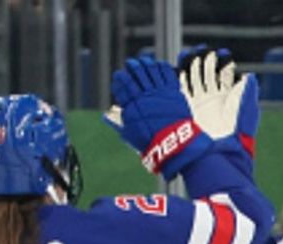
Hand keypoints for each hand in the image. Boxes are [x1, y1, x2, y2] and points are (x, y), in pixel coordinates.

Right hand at [102, 54, 210, 175]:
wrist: (174, 144)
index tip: (118, 76)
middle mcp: (146, 95)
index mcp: (133, 104)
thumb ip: (120, 122)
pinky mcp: (174, 92)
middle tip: (130, 64)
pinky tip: (159, 65)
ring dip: (146, 63)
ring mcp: (160, 92)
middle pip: (137, 73)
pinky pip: (167, 74)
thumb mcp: (130, 133)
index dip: (120, 78)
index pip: (123, 85)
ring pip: (151, 70)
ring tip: (143, 61)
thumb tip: (108, 116)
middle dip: (132, 66)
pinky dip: (162, 67)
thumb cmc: (150, 142)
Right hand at [178, 46, 259, 153]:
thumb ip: (247, 93)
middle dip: (206, 61)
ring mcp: (200, 102)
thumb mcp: (245, 111)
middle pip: (208, 73)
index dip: (223, 62)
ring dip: (193, 65)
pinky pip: (183, 87)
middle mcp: (214, 98)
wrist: (218, 150)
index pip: (225, 73)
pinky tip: (181, 65)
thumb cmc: (236, 133)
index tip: (222, 53)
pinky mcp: (187, 107)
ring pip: (195, 77)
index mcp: (228, 97)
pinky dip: (181, 75)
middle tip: (204, 51)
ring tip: (191, 54)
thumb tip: (249, 76)